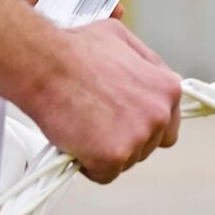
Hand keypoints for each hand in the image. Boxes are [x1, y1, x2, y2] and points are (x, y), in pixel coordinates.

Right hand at [21, 19, 182, 183]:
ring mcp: (139, 136)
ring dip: (106, 152)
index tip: (123, 124)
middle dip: (123, 139)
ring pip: (127, 161)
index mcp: (168, 88)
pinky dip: (89, 166)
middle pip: (148, 146)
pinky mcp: (114, 156)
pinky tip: (76, 144)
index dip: (143, 126)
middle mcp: (161, 113)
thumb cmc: (77, 49)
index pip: (169, 125)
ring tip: (83, 127)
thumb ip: (145, 62)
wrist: (46, 64)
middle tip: (96, 123)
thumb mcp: (123, 40)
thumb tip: (150, 74)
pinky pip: (105, 175)